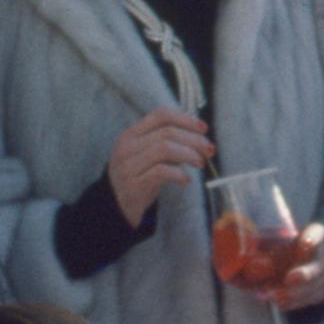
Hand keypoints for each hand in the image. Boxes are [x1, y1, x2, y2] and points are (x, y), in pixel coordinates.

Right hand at [105, 109, 216, 223]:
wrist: (115, 208)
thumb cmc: (137, 178)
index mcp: (131, 134)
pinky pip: (161, 172)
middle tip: (209, 150)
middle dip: (194, 139)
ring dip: (189, 154)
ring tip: (200, 163)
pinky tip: (185, 180)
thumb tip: (200, 138)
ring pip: (165, 148)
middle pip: (167, 132)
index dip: (186, 119)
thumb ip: (167, 144)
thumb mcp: (147, 156)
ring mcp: (128, 166)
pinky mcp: (134, 185)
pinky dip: (179, 174)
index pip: (160, 115)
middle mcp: (127, 147)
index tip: (204, 129)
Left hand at [267, 227, 323, 317]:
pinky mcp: (321, 291)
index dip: (314, 237)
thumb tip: (251, 265)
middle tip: (289, 279)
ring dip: (297, 293)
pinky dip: (296, 302)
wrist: (281, 268)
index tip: (304, 243)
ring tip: (275, 297)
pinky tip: (281, 303)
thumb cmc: (273, 250)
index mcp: (309, 235)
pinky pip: (313, 299)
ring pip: (319, 284)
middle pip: (322, 262)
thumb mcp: (264, 245)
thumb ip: (258, 251)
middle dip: (307, 273)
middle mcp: (321, 254)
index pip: (318, 232)